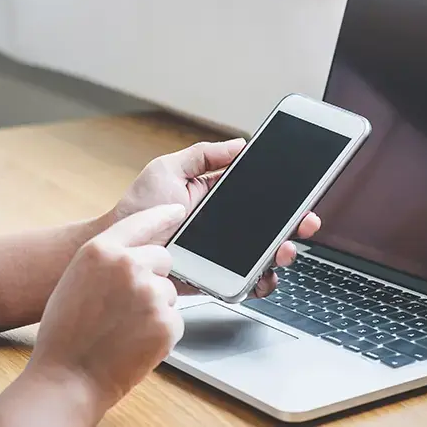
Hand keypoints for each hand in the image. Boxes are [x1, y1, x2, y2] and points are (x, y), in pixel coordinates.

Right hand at [26, 204, 187, 414]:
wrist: (67, 378)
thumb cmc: (66, 335)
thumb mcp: (76, 281)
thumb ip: (106, 262)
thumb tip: (136, 254)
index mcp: (100, 251)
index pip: (140, 221)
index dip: (161, 215)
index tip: (178, 211)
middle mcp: (128, 266)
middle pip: (163, 258)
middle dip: (153, 277)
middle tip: (126, 306)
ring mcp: (150, 293)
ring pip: (169, 291)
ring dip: (155, 308)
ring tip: (124, 328)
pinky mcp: (167, 321)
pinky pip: (175, 319)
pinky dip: (161, 332)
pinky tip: (134, 342)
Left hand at [112, 139, 320, 296]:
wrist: (121, 248)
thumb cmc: (138, 208)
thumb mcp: (168, 169)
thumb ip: (203, 155)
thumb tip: (239, 144)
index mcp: (221, 199)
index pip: (262, 198)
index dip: (286, 198)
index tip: (303, 196)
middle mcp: (228, 228)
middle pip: (273, 228)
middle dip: (297, 226)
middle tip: (305, 223)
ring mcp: (225, 255)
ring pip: (266, 257)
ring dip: (284, 254)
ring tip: (284, 250)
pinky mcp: (217, 279)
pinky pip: (246, 283)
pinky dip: (261, 283)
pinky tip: (265, 276)